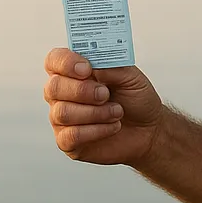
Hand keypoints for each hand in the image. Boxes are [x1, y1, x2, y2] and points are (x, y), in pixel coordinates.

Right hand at [43, 47, 163, 166]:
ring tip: (117, 112)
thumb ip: (110, 66)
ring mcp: (62, 119)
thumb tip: (92, 63)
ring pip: (62, 113)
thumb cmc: (136, 100)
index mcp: (74, 72)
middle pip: (53, 87)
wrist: (149, 130)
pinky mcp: (67, 142)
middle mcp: (63, 94)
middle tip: (105, 94)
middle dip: (82, 91)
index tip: (87, 69)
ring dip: (95, 112)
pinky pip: (71, 135)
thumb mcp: (131, 76)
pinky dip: (97, 130)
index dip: (66, 63)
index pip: (54, 60)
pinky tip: (112, 127)